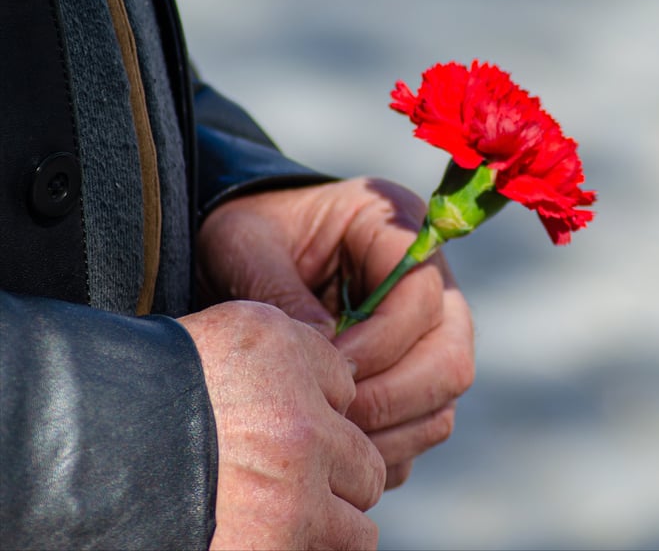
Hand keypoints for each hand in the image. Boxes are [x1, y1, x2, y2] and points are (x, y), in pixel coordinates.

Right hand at [179, 301, 384, 549]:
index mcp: (293, 371)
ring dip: (330, 524)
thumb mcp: (239, 331)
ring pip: (355, 533)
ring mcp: (288, 513)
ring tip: (284, 511)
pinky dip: (300, 546)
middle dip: (341, 475)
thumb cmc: (161, 384)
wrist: (89, 449)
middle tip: (293, 474)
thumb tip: (346, 385)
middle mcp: (302, 440)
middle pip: (368, 471)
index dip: (323, 410)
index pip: (349, 395)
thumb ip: (305, 349)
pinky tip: (265, 527)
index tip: (290, 422)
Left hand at [197, 178, 474, 488]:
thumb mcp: (246, 244)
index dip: (380, 343)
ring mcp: (429, 324)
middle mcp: (427, 274)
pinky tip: (343, 447)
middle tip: (336, 416)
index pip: (420, 294)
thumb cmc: (250, 234)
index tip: (329, 371)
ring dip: (394, 428)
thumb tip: (328, 359)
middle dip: (394, 396)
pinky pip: (427, 419)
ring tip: (335, 439)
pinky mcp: (417, 365)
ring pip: (444, 392)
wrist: (250, 247)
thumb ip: (280, 292)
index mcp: (394, 224)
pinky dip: (392, 443)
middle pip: (450, 351)